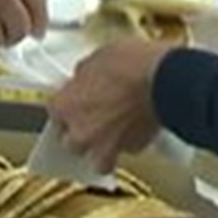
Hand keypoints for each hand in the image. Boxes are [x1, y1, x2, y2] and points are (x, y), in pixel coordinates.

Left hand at [50, 39, 172, 172]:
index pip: (54, 115)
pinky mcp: (130, 150)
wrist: (163, 78)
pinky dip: (127, 145)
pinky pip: (124, 153)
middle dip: (80, 133)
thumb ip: (83, 74)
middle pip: (70, 142)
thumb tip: (85, 75)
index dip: (68, 108)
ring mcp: (105, 146)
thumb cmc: (131, 64)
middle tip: (93, 119)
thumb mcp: (97, 57)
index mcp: (64, 106)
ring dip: (101, 151)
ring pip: (96, 161)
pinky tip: (133, 131)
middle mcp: (80, 132)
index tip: (76, 104)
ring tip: (111, 136)